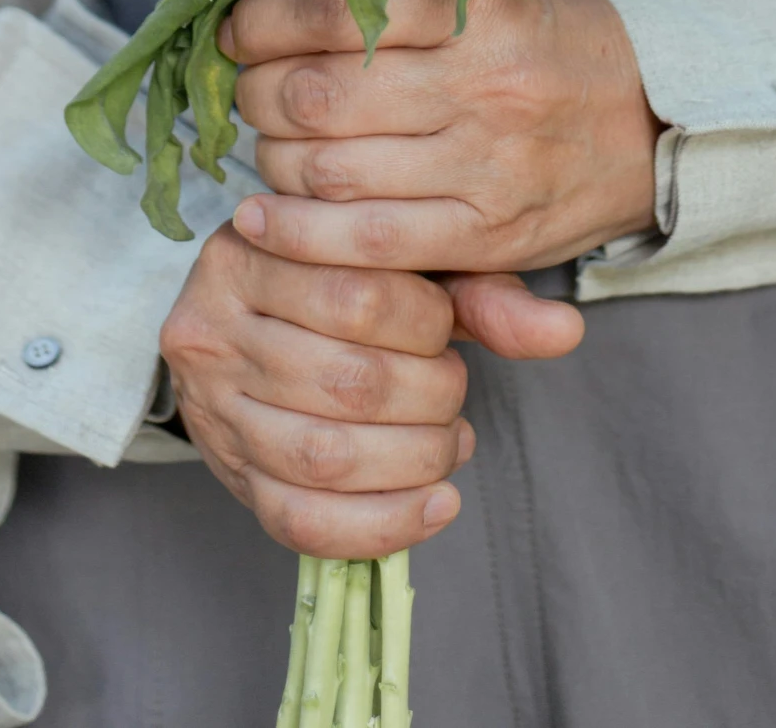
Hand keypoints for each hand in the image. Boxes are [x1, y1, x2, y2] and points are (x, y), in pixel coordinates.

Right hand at [160, 223, 479, 556]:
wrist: (249, 319)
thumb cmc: (334, 280)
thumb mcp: (396, 260)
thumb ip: (476, 291)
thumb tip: (565, 330)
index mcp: (249, 250)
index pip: (358, 294)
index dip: (427, 325)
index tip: (447, 328)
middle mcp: (212, 326)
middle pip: (347, 380)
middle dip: (430, 400)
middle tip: (454, 393)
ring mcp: (210, 406)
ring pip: (324, 455)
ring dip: (413, 461)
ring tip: (448, 444)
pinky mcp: (227, 475)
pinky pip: (300, 521)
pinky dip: (381, 525)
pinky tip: (435, 505)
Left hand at [223, 0, 659, 280]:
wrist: (651, 124)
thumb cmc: (546, 45)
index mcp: (480, 5)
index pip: (341, 6)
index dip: (265, 19)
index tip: (238, 27)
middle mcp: (485, 83)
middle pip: (319, 92)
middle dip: (258, 92)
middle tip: (248, 87)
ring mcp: (487, 166)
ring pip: (330, 169)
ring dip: (271, 158)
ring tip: (268, 143)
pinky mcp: (487, 236)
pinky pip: (367, 244)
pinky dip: (296, 233)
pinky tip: (261, 217)